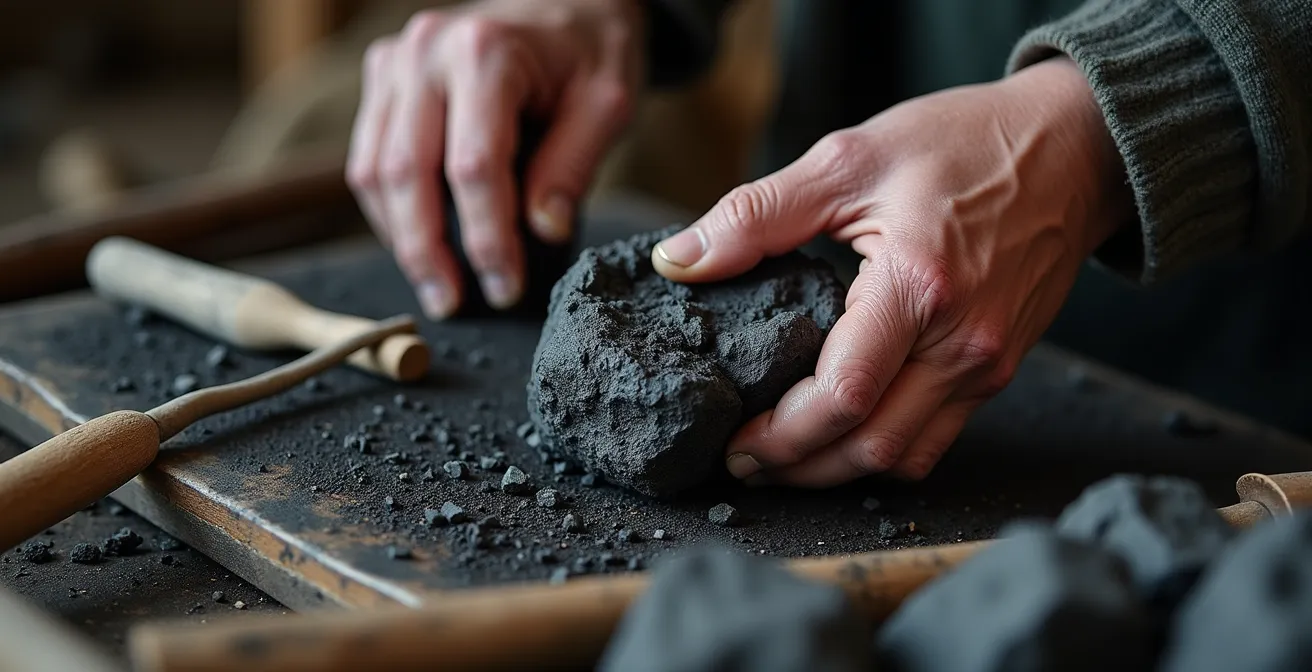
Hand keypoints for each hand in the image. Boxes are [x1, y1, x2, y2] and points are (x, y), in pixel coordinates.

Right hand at [347, 0, 641, 317]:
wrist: (566, 1)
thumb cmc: (590, 51)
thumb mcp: (606, 104)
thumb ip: (572, 167)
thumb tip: (540, 234)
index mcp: (485, 52)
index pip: (472, 167)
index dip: (486, 238)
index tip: (505, 288)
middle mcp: (425, 52)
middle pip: (406, 173)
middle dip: (428, 252)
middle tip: (453, 304)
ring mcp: (395, 62)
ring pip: (374, 171)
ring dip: (401, 239)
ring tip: (438, 288)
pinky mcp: (383, 79)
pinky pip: (369, 158)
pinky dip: (390, 211)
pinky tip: (422, 246)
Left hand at [653, 58, 1132, 486]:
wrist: (1076, 149)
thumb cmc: (963, 143)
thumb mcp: (849, 159)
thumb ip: (756, 215)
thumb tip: (678, 260)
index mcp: (920, 288)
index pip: (844, 398)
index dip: (781, 437)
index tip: (732, 442)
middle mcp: (963, 343)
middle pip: (872, 448)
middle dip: (800, 469)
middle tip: (744, 462)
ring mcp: (988, 364)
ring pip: (906, 458)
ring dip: (840, 470)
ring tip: (784, 457)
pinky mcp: (998, 369)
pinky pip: (937, 438)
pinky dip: (884, 450)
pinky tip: (842, 433)